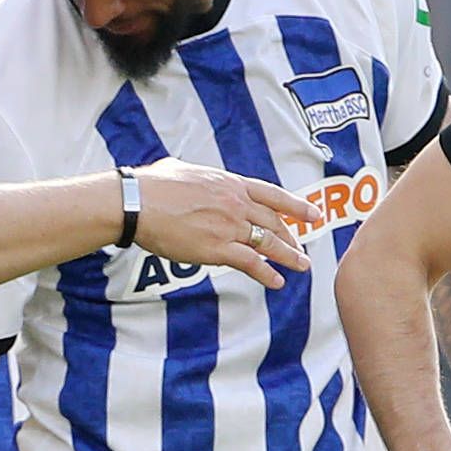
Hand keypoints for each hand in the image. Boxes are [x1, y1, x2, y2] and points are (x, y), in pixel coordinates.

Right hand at [128, 158, 313, 288]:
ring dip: (289, 256)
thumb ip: (196, 176)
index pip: (272, 195)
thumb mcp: (181, 169)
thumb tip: (187, 173)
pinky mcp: (217, 249)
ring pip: (268, 243)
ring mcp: (228, 226)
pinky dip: (266, 273)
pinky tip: (277, 281)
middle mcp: (236, 204)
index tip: (313, 214)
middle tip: (301, 249)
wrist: (137, 203)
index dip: (296, 206)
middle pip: (274, 222)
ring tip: (302, 266)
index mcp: (230, 183)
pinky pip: (251, 263)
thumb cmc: (151, 185)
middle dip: (291, 237)